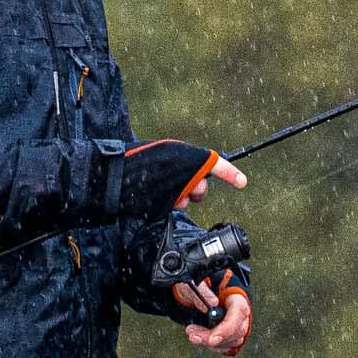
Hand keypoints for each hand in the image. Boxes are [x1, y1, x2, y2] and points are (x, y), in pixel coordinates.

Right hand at [90, 140, 242, 224]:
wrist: (115, 176)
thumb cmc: (135, 158)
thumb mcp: (163, 150)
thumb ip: (180, 160)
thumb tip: (189, 170)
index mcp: (187, 157)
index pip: (215, 164)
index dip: (230, 173)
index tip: (242, 182)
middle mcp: (187, 176)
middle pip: (202, 188)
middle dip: (197, 189)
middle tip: (184, 184)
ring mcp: (177, 194)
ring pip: (187, 200)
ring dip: (180, 196)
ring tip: (162, 187)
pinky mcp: (166, 207)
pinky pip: (171, 206)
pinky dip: (165, 202)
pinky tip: (152, 194)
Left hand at [185, 283, 253, 355]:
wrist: (200, 297)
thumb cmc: (201, 290)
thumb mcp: (197, 286)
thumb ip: (204, 292)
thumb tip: (212, 303)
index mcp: (237, 299)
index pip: (239, 313)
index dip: (227, 328)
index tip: (212, 339)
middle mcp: (241, 316)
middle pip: (235, 331)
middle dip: (212, 337)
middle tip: (193, 336)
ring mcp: (237, 328)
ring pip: (229, 342)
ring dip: (208, 341)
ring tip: (191, 333)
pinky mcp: (230, 338)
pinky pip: (224, 347)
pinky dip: (209, 345)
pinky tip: (198, 337)